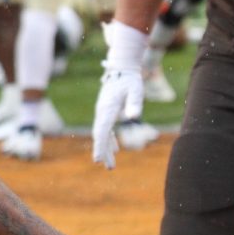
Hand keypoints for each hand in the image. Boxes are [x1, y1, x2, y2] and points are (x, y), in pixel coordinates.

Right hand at [91, 21, 148, 168]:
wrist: (122, 67)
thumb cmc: (130, 79)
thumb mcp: (135, 90)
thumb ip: (134, 103)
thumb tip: (133, 117)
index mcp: (107, 109)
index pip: (102, 131)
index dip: (100, 146)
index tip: (98, 159)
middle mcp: (102, 111)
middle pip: (100, 135)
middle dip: (103, 151)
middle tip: (108, 167)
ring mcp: (104, 111)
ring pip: (102, 133)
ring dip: (106, 149)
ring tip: (110, 165)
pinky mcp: (108, 111)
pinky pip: (106, 129)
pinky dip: (110, 140)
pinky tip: (115, 149)